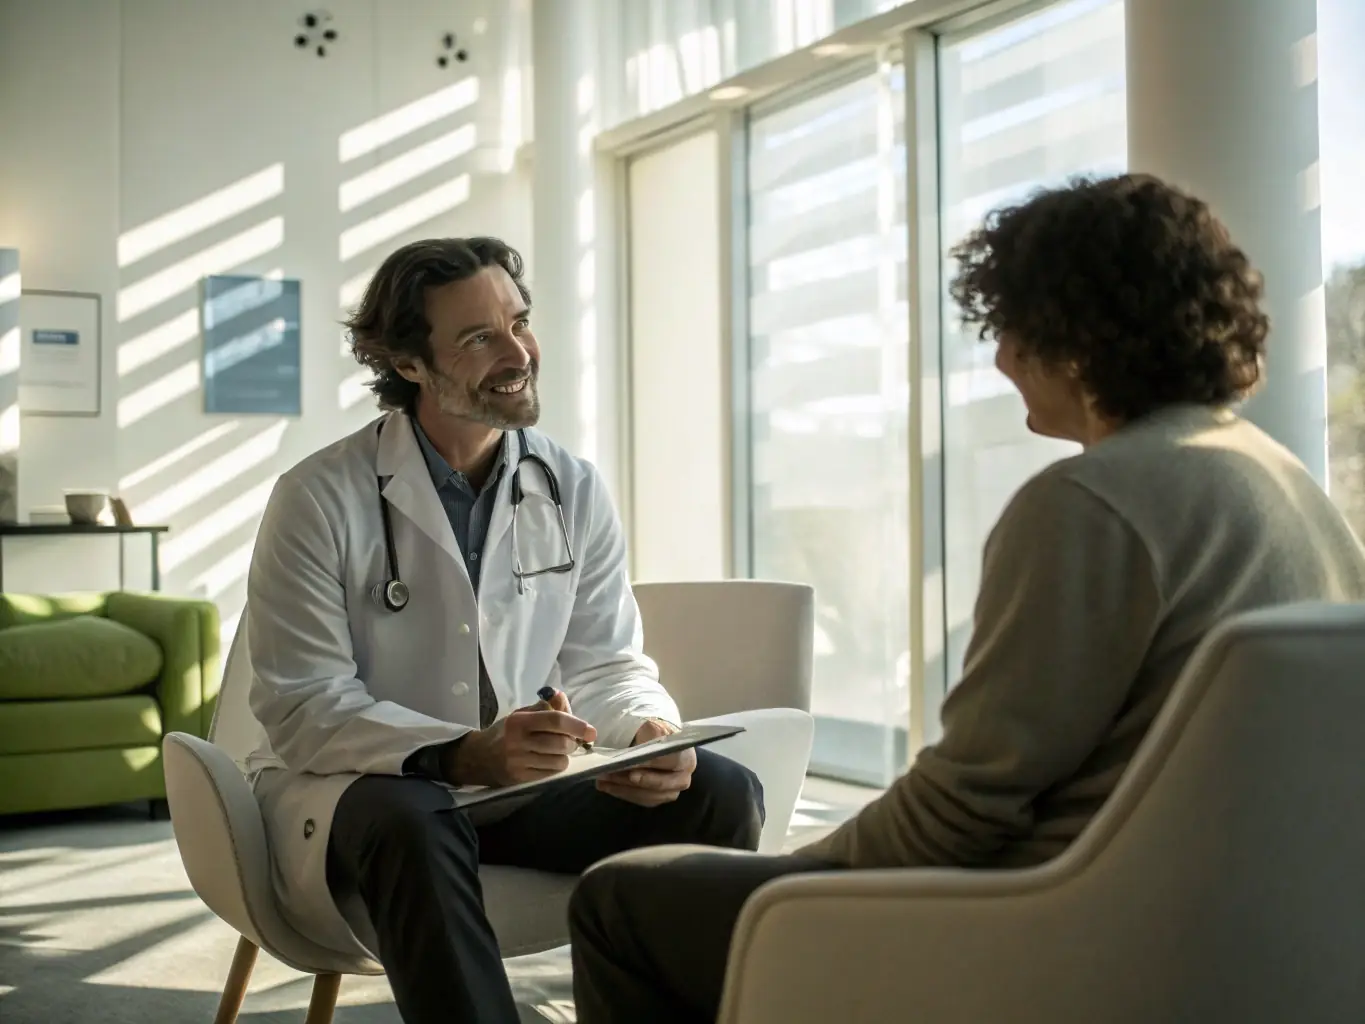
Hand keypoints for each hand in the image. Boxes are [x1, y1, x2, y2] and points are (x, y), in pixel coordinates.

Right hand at [444, 691, 596, 787]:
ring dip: (565, 756)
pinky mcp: (520, 778)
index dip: (577, 725)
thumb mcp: (521, 715)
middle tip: (570, 741)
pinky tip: (547, 761)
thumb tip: (562, 697)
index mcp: (519, 721)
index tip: (591, 732)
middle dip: (572, 742)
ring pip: (559, 761)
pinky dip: (555, 766)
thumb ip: (544, 707)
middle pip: (561, 743)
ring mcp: (518, 762)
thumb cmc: (504, 733)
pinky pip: (551, 774)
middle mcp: (518, 742)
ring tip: (556, 751)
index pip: (555, 720)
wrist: (478, 758)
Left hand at [595, 718, 695, 807]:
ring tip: (603, 780)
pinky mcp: (657, 799)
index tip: (630, 762)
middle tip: (611, 774)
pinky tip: (607, 786)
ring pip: (648, 796)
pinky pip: (640, 801)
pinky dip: (622, 793)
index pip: (670, 762)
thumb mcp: (653, 728)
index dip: (650, 763)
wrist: (657, 744)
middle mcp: (682, 779)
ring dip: (623, 788)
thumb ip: (648, 734)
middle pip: (659, 784)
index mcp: (686, 758)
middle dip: (633, 780)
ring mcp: (670, 792)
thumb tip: (638, 743)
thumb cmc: (656, 735)